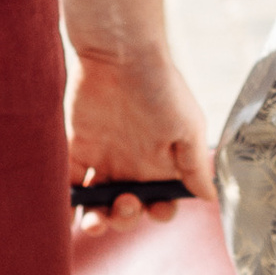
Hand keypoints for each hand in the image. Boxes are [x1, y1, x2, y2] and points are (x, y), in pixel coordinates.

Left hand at [67, 42, 210, 233]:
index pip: (161, 201)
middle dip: (126, 218)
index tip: (156, 209)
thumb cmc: (160, 86)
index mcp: (161, 163)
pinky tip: (65, 218)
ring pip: (97, 204)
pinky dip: (66, 205)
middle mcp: (132, 166)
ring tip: (95, 219)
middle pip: (128, 209)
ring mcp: (103, 159)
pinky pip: (69, 186)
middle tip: (125, 202)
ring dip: (97, 221)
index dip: (159, 213)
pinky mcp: (75, 150)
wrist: (119, 53)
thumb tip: (210, 197)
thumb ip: (195, 165)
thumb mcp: (188, 126)